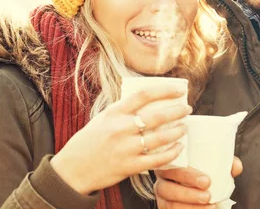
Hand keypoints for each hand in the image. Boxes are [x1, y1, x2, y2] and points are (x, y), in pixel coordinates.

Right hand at [51, 84, 191, 194]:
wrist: (73, 169)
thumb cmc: (88, 141)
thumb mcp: (102, 118)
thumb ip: (123, 110)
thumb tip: (149, 101)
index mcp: (114, 113)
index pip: (144, 95)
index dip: (165, 90)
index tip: (179, 89)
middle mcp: (121, 128)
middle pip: (157, 115)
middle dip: (177, 111)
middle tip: (187, 108)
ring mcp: (126, 148)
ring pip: (160, 137)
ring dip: (177, 131)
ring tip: (184, 127)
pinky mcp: (130, 166)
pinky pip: (157, 159)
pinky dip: (171, 153)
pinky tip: (178, 147)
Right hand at [154, 157, 242, 207]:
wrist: (196, 188)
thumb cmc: (201, 173)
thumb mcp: (210, 166)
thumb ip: (223, 164)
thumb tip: (235, 166)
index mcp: (169, 165)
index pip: (171, 167)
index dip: (187, 175)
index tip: (207, 181)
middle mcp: (161, 182)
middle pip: (167, 188)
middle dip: (188, 193)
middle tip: (208, 196)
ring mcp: (162, 198)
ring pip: (170, 205)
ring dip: (190, 207)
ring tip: (211, 207)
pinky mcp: (164, 208)